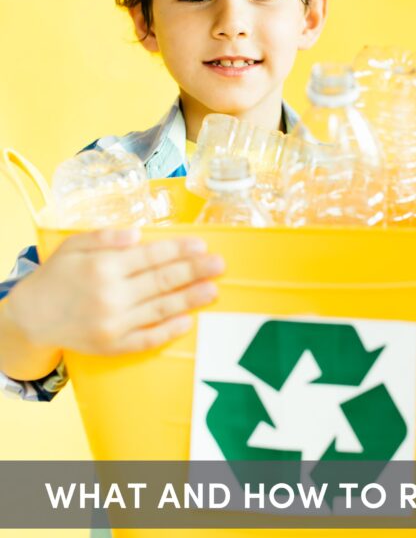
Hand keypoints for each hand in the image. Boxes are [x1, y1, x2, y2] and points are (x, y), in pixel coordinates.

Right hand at [5, 228, 223, 354]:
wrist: (30, 319)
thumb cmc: (56, 277)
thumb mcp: (72, 246)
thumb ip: (105, 237)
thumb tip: (138, 234)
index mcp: (103, 267)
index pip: (150, 256)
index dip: (178, 250)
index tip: (201, 245)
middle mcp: (111, 295)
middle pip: (161, 281)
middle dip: (194, 271)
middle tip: (219, 265)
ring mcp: (114, 323)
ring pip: (160, 309)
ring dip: (190, 299)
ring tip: (213, 289)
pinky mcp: (113, 346)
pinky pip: (146, 340)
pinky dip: (168, 331)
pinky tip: (188, 321)